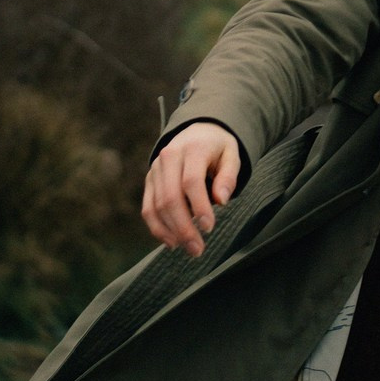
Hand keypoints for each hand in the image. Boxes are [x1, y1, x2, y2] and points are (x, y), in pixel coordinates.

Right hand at [141, 121, 240, 256]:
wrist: (196, 132)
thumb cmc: (217, 148)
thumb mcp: (231, 155)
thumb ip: (229, 176)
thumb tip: (221, 201)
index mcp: (192, 148)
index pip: (191, 181)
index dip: (199, 206)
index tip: (209, 228)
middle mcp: (168, 157)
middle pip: (171, 197)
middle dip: (183, 227)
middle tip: (198, 249)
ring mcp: (155, 169)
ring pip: (157, 206)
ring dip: (171, 232)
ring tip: (189, 249)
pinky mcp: (149, 181)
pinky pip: (148, 208)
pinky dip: (157, 228)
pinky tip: (172, 242)